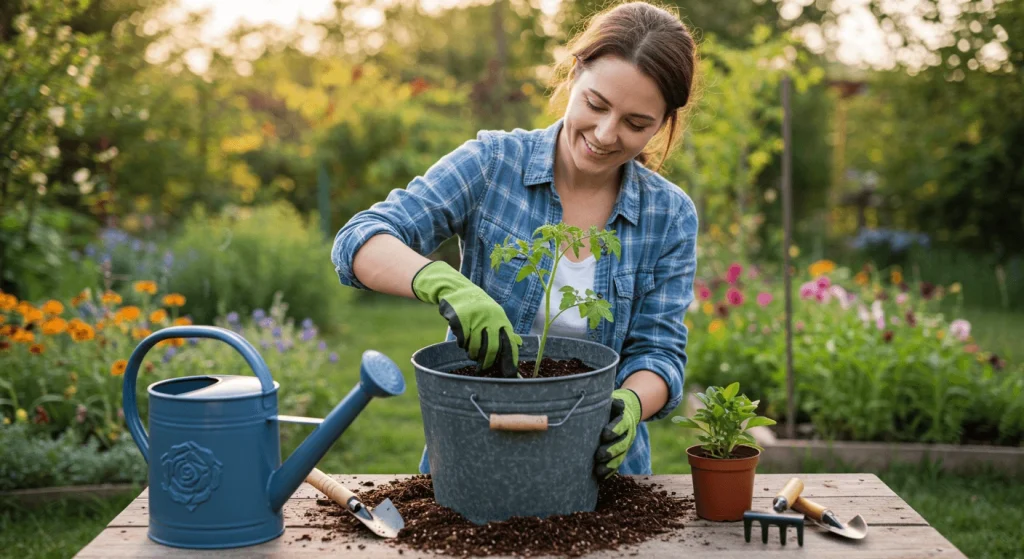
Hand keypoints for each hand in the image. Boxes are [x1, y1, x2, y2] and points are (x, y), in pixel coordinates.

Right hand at [411, 261, 521, 375]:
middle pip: (492, 348)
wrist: (459, 290)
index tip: (510, 374)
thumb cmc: (479, 308)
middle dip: (487, 361)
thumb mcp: (495, 315)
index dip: (510, 360)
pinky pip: (462, 341)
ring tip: (471, 352)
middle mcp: (491, 319)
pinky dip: (462, 343)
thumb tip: (519, 345)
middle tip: (483, 368)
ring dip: (472, 353)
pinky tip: (462, 338)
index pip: (509, 343)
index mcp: (501, 319)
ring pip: (475, 347)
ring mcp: (476, 318)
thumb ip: (504, 331)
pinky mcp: (461, 319)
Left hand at [594, 388, 642, 479]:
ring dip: (610, 465)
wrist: (627, 412)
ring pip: (620, 457)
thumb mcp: (613, 401)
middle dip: (610, 451)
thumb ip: (612, 402)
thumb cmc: (612, 407)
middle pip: (621, 444)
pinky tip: (601, 477)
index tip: (604, 435)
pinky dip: (610, 471)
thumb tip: (613, 401)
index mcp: (625, 419)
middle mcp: (628, 434)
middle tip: (598, 456)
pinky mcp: (621, 454)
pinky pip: (617, 464)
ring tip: (598, 471)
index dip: (614, 430)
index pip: (621, 425)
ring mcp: (625, 445)